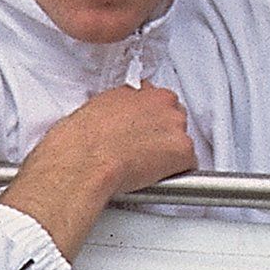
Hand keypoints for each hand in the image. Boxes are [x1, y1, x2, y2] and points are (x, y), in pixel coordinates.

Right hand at [0, 84, 197, 258]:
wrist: (82, 162)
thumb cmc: (80, 140)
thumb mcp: (98, 108)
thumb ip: (121, 108)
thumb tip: (122, 118)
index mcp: (143, 92)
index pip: (159, 101)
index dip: (150, 121)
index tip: (143, 132)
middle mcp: (164, 104)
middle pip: (175, 120)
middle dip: (163, 136)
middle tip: (143, 152)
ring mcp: (176, 128)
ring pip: (182, 142)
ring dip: (169, 155)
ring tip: (145, 167)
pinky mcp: (183, 152)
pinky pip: (189, 165)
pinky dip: (176, 174)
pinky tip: (155, 178)